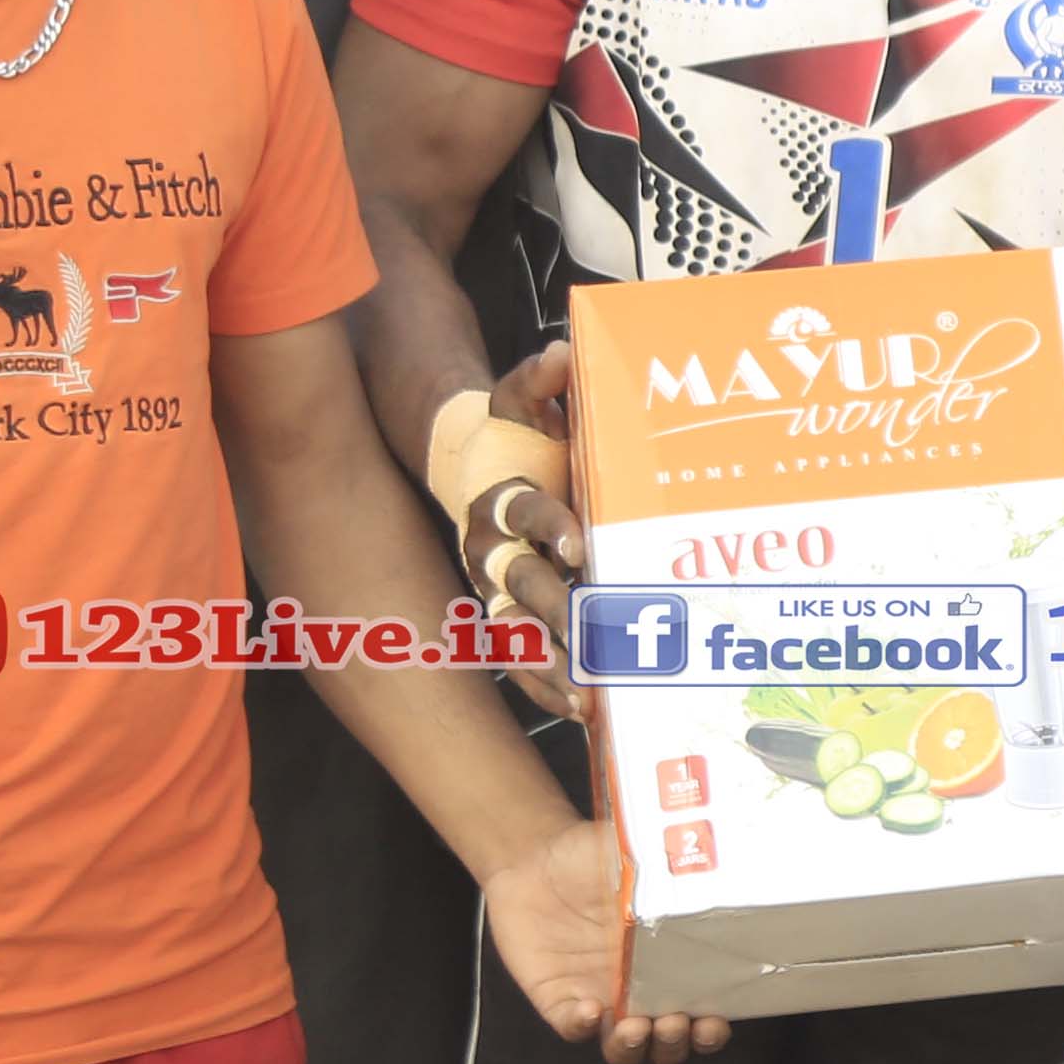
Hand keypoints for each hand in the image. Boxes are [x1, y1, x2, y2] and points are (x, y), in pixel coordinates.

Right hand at [467, 337, 585, 710]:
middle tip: (596, 639)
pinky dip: (547, 683)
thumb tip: (559, 352)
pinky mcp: (503, 613)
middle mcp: (490, 548)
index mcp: (498, 497)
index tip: (581, 544)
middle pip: (521, 583)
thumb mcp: (519, 400)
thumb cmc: (508, 436)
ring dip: (553, 664)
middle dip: (557, 613)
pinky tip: (582, 711)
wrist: (468, 465)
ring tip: (590, 698)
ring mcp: (494, 587)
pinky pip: (520, 656)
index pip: (523, 511)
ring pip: (516, 631)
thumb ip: (538, 379)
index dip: (550, 525)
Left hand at [482, 831, 729, 1063]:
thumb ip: (676, 862)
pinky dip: (582, 1027)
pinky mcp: (558, 999)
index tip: (716, 1019)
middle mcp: (636, 992)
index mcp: (667, 967)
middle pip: (665, 1045)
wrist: (535, 857)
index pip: (699, 1015)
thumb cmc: (592, 858)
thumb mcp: (642, 858)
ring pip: (622, 1049)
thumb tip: (714, 851)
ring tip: (637, 1027)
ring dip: (634, 1048)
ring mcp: (598, 999)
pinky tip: (590, 1010)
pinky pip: (572, 1028)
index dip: (710, 1030)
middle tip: (677, 1022)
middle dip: (675, 1045)